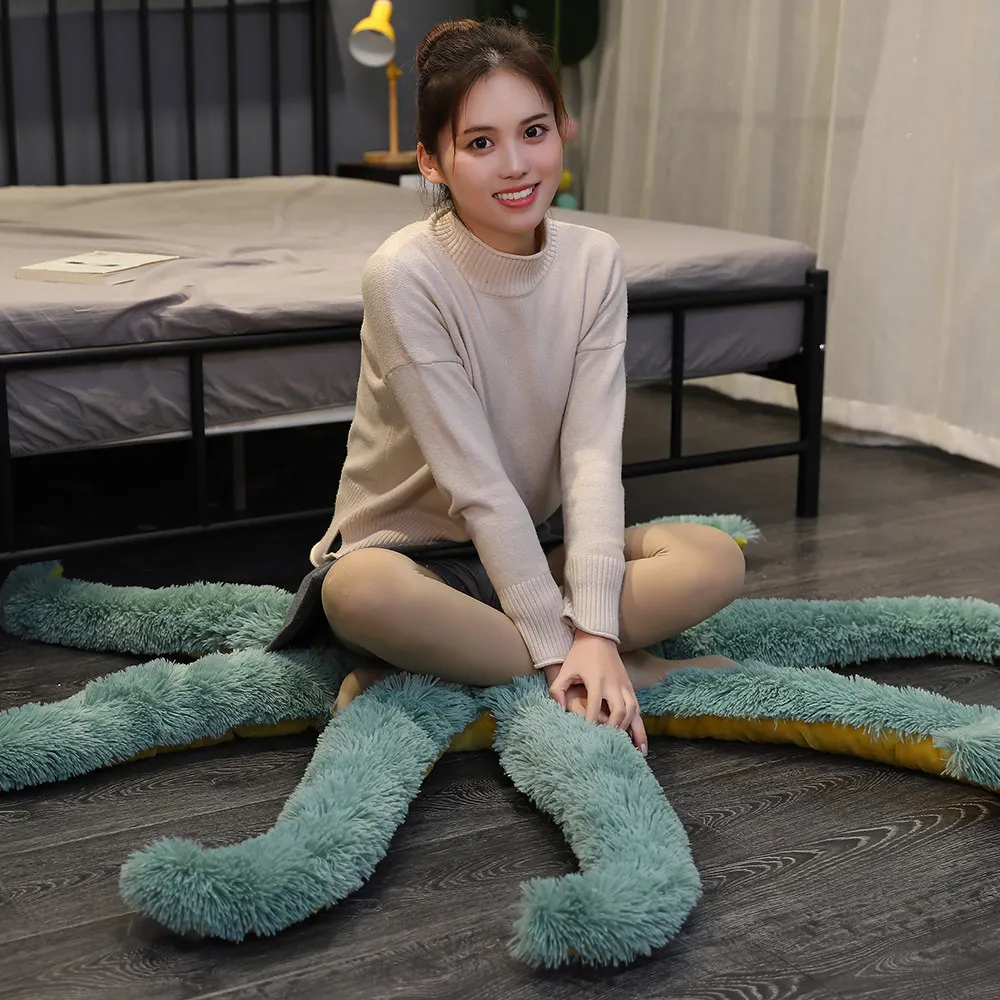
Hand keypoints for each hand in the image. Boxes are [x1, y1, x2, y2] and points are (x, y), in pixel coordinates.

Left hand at [545, 632, 647, 754]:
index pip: (595, 707)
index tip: (588, 738)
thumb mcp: (565, 669)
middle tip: (608, 745)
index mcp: (596, 681)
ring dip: (629, 729)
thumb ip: (557, 689)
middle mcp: (613, 684)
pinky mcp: (630, 686)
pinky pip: (638, 708)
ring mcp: (624, 685)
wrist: (598, 638)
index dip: (591, 724)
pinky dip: (640, 725)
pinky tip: (641, 742)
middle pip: (618, 711)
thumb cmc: (579, 655)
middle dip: (614, 730)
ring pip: (632, 710)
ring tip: (629, 750)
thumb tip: (559, 709)